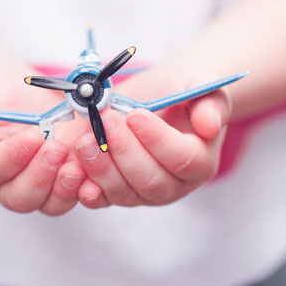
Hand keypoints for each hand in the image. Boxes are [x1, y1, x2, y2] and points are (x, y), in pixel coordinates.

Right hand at [0, 71, 88, 215]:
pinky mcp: (67, 185)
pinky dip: (88, 189)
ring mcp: (41, 188)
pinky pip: (78, 197)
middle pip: (21, 197)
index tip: (34, 135)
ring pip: (50, 204)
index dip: (14, 156)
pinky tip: (97, 172)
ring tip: (78, 165)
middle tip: (57, 148)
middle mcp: (9, 185)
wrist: (28, 95)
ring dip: (64, 188)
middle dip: (40, 176)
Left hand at [72, 66, 231, 207]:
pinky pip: (103, 199)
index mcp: (201, 161)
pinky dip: (88, 189)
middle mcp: (174, 184)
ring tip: (85, 138)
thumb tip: (210, 126)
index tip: (136, 115)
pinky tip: (74, 172)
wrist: (158, 96)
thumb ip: (211, 104)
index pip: (183, 160)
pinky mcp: (118, 192)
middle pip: (151, 181)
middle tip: (105, 120)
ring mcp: (144, 193)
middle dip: (124, 151)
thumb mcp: (201, 86)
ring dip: (101, 167)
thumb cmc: (182, 90)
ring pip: (124, 192)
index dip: (158, 140)